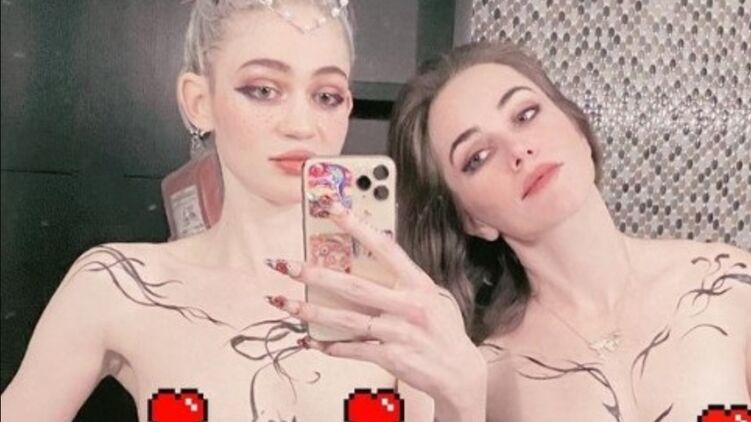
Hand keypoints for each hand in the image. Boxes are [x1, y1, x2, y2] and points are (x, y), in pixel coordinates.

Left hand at [265, 202, 486, 421]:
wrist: (460, 373)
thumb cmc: (444, 330)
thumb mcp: (434, 297)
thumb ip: (405, 280)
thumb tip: (370, 260)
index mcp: (418, 283)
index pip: (383, 247)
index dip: (355, 225)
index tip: (329, 207)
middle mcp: (409, 305)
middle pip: (354, 286)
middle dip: (315, 275)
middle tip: (286, 265)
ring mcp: (399, 332)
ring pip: (345, 319)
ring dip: (310, 312)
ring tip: (282, 302)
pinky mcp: (391, 357)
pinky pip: (352, 349)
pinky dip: (329, 346)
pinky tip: (310, 342)